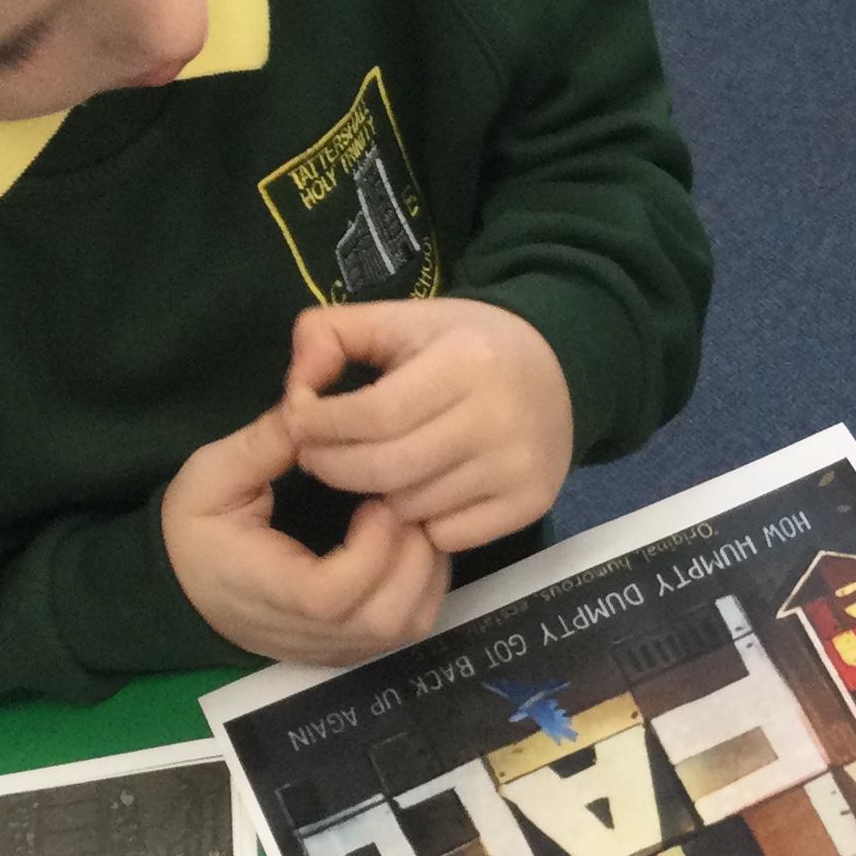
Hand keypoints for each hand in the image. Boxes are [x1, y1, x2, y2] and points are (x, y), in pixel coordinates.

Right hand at [162, 406, 449, 665]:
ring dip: (425, 568)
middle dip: (412, 555)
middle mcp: (302, 630)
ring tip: (410, 519)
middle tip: (406, 503)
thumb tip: (313, 406)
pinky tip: (409, 542)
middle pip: (384, 620)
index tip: (378, 501)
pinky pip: (408, 626)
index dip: (371, 551)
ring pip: (405, 626)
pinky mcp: (352, 648)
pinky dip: (425, 584)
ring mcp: (332, 647)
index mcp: (260, 587)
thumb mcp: (212, 474)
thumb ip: (264, 444)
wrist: (185, 587)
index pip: (330, 597)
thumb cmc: (198, 528)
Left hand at [283, 299, 574, 553]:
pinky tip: (424, 489)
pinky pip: (447, 535)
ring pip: (411, 507)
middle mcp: (500, 418)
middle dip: (333, 467)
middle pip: (386, 468)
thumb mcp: (399, 320)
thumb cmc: (463, 345)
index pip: (372, 414)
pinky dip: (422, 521)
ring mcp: (520, 467)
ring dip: (380, 494)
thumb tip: (297, 387)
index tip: (299, 423)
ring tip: (380, 466)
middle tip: (317, 456)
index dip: (320, 425)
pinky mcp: (532, 503)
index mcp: (466, 362)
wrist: (558, 369)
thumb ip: (330, 335)